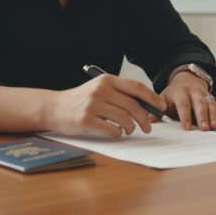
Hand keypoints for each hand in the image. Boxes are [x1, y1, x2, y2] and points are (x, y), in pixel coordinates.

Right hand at [45, 74, 166, 137]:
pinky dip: (118, 134)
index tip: (161, 107)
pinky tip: (116, 133)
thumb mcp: (100, 89)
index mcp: (107, 80)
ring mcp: (93, 105)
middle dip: (145, 118)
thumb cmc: (81, 100)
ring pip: (125, 118)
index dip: (152, 97)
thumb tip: (147, 105)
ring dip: (131, 128)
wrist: (54, 107)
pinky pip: (112, 129)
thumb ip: (119, 93)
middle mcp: (101, 90)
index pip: (136, 87)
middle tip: (148, 127)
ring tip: (129, 130)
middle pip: (133, 105)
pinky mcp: (86, 120)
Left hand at [162, 71, 215, 130]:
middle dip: (202, 116)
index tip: (187, 127)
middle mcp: (195, 92)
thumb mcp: (163, 97)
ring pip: (211, 104)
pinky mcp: (213, 98)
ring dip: (214, 115)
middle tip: (204, 128)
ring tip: (215, 127)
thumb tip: (148, 119)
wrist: (186, 79)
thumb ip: (158, 109)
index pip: (183, 104)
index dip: (185, 116)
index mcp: (181, 92)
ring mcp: (205, 95)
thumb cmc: (174, 93)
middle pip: (200, 104)